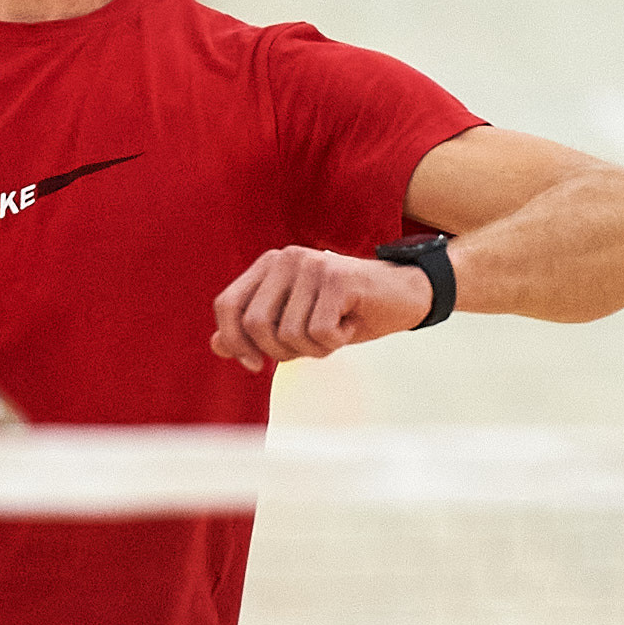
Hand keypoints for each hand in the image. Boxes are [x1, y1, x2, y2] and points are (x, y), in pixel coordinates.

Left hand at [210, 246, 435, 373]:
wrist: (406, 295)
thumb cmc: (348, 311)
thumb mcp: (297, 322)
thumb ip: (256, 329)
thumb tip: (217, 345)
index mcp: (268, 265)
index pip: (226, 305)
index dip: (233, 340)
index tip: (253, 365)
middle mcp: (284, 259)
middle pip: (254, 324)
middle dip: (279, 352)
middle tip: (308, 349)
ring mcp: (311, 265)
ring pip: (289, 334)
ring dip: (314, 349)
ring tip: (335, 332)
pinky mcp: (338, 279)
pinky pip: (319, 333)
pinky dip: (336, 343)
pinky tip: (351, 324)